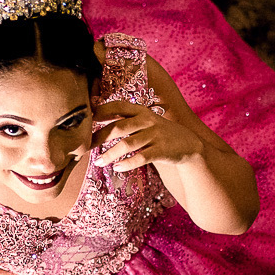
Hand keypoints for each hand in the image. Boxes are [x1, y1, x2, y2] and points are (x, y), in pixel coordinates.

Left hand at [91, 101, 205, 171]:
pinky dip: (127, 163)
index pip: (118, 106)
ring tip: (99, 163)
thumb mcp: (144, 122)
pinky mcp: (162, 150)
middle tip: (85, 147)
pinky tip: (117, 168)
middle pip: (119, 126)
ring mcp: (155, 135)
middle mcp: (147, 120)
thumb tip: (95, 121)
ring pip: (127, 144)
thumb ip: (125, 121)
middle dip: (99, 136)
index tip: (86, 120)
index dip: (101, 111)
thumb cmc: (159, 135)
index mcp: (141, 111)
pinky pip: (141, 157)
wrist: (188, 145)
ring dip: (110, 154)